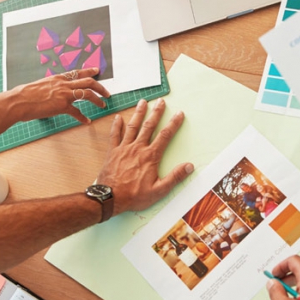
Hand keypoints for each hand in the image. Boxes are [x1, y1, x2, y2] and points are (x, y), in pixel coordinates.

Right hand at [0, 67, 109, 124]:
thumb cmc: (26, 94)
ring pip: (87, 94)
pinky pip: (77, 112)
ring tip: (103, 105)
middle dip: (100, 87)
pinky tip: (87, 121)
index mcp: (58, 78)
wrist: (19, 101)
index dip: (89, 71)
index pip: (78, 72)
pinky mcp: (62, 106)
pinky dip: (83, 117)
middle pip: (88, 82)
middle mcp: (63, 84)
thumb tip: (54, 90)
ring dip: (97, 99)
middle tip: (107, 93)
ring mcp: (64, 94)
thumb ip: (51, 86)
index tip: (97, 70)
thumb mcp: (41, 85)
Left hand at [95, 98, 193, 215]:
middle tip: (161, 101)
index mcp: (150, 156)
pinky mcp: (113, 152)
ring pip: (133, 127)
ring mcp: (124, 148)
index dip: (173, 124)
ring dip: (138, 113)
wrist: (110, 198)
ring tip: (143, 102)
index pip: (165, 136)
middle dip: (156, 113)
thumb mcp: (159, 190)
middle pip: (149, 126)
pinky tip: (118, 118)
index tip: (179, 114)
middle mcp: (137, 148)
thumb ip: (175, 177)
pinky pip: (115, 135)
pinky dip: (117, 126)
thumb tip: (189, 166)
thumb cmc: (134, 196)